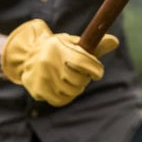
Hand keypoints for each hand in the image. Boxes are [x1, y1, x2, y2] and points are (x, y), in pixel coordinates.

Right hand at [1, 19, 118, 105]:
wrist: (27, 57)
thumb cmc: (58, 50)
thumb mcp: (73, 43)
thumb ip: (94, 46)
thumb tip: (115, 41)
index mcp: (59, 47)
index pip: (84, 62)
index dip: (95, 70)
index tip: (97, 73)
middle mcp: (48, 61)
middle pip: (79, 80)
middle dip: (84, 79)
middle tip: (79, 74)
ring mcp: (42, 77)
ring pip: (72, 92)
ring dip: (75, 88)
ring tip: (68, 79)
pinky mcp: (38, 90)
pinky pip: (61, 100)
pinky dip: (65, 96)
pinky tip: (61, 87)